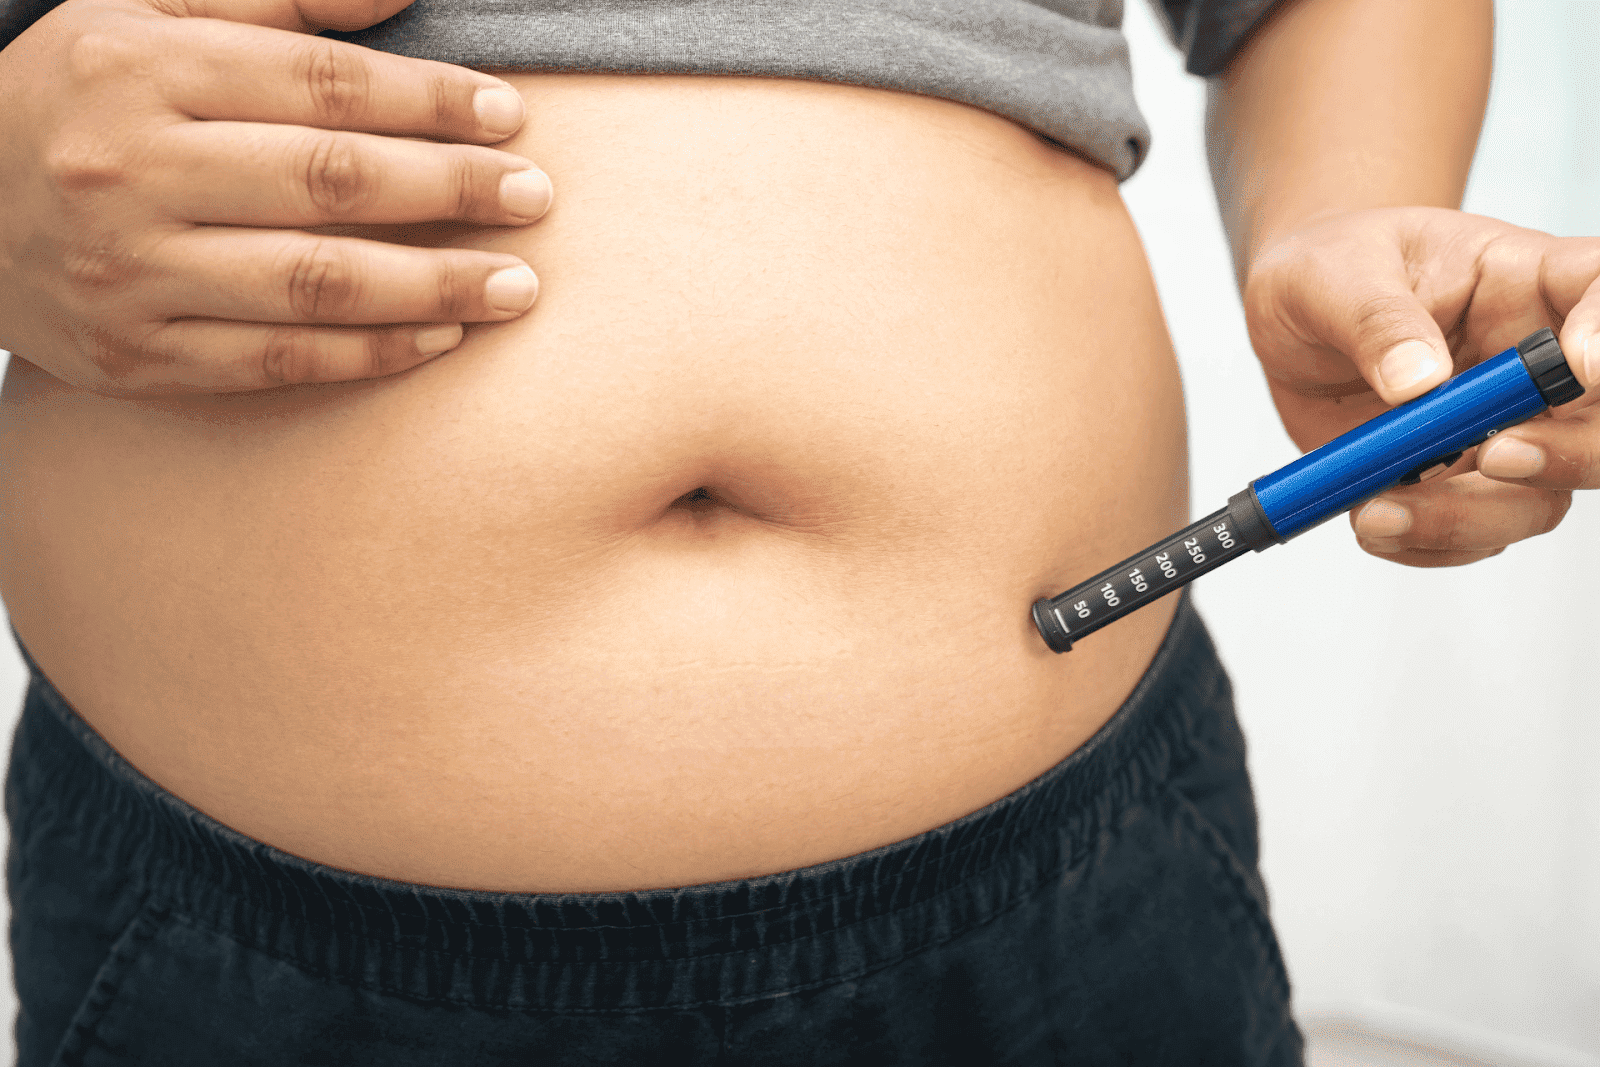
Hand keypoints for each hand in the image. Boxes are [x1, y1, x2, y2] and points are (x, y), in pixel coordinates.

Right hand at [0, 0, 553, 396]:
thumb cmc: (75, 101)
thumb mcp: (143, 15)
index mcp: (139, 70)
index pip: (321, 84)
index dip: (429, 101)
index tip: (507, 116)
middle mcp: (132, 172)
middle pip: (329, 182)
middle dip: (450, 190)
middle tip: (535, 199)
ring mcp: (132, 273)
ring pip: (313, 283)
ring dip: (432, 287)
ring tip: (516, 288)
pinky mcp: (137, 355)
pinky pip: (276, 360)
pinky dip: (368, 354)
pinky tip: (439, 339)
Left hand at [1242, 206, 1599, 566]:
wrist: (1291, 321)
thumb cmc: (1327, 272)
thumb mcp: (1329, 276)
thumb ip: (1373, 319)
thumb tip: (1416, 380)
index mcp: (1524, 280)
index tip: (1580, 367)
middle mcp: (1533, 364)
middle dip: (1572, 454)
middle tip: (1494, 458)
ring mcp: (1505, 429)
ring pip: (1541, 497)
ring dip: (1470, 518)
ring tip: (1379, 511)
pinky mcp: (1460, 480)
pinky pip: (1474, 533)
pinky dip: (1426, 542)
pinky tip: (1369, 520)